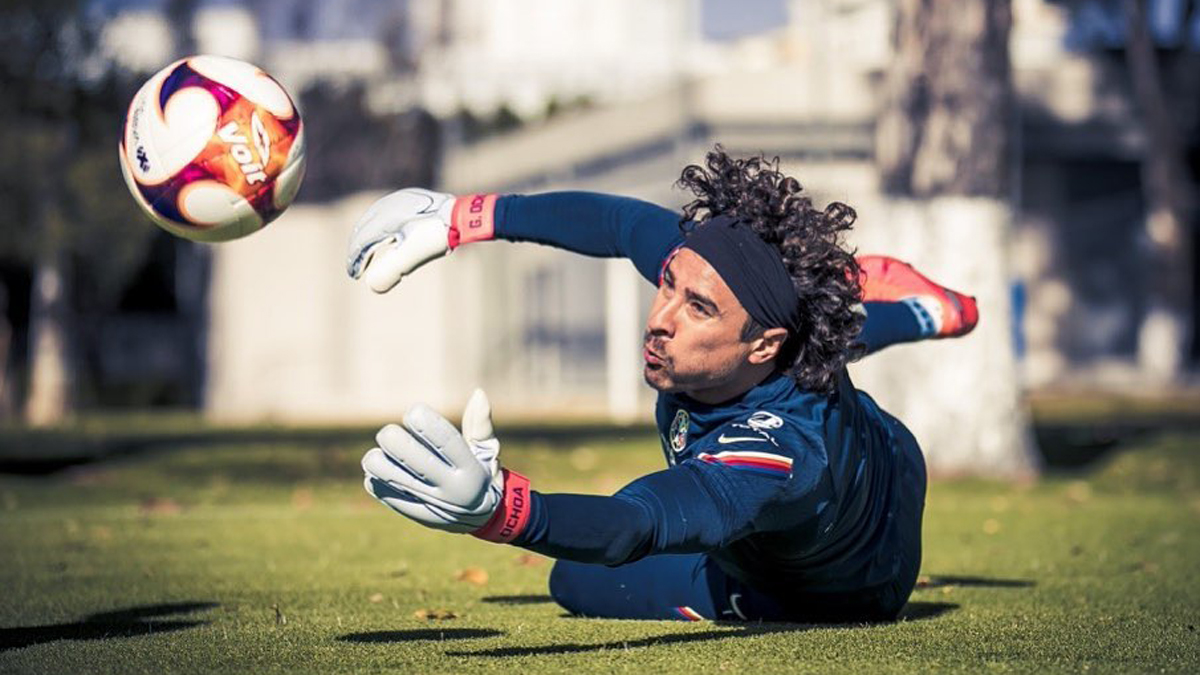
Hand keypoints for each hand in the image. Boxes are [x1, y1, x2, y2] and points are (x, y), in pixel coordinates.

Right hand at [346, 188, 454, 293]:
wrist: (462, 214)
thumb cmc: (437, 234)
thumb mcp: (413, 255)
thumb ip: (392, 270)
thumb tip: (372, 286)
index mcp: (385, 217)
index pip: (362, 240)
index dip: (356, 260)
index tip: (354, 275)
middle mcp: (388, 204)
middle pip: (364, 228)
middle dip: (358, 250)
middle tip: (356, 269)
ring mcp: (399, 199)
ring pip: (375, 220)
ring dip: (369, 239)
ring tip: (369, 256)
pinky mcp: (410, 198)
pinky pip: (387, 214)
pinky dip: (381, 229)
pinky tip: (387, 238)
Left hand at [362, 390, 529, 540]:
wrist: (482, 518)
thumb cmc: (481, 473)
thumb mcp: (487, 451)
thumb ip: (479, 423)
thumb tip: (478, 393)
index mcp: (471, 471)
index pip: (447, 443)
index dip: (427, 425)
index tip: (412, 412)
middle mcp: (451, 489)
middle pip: (415, 460)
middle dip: (394, 440)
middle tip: (388, 432)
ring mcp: (431, 503)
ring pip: (392, 479)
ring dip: (378, 461)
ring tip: (379, 453)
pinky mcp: (414, 514)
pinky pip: (384, 494)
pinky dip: (374, 479)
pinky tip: (379, 470)